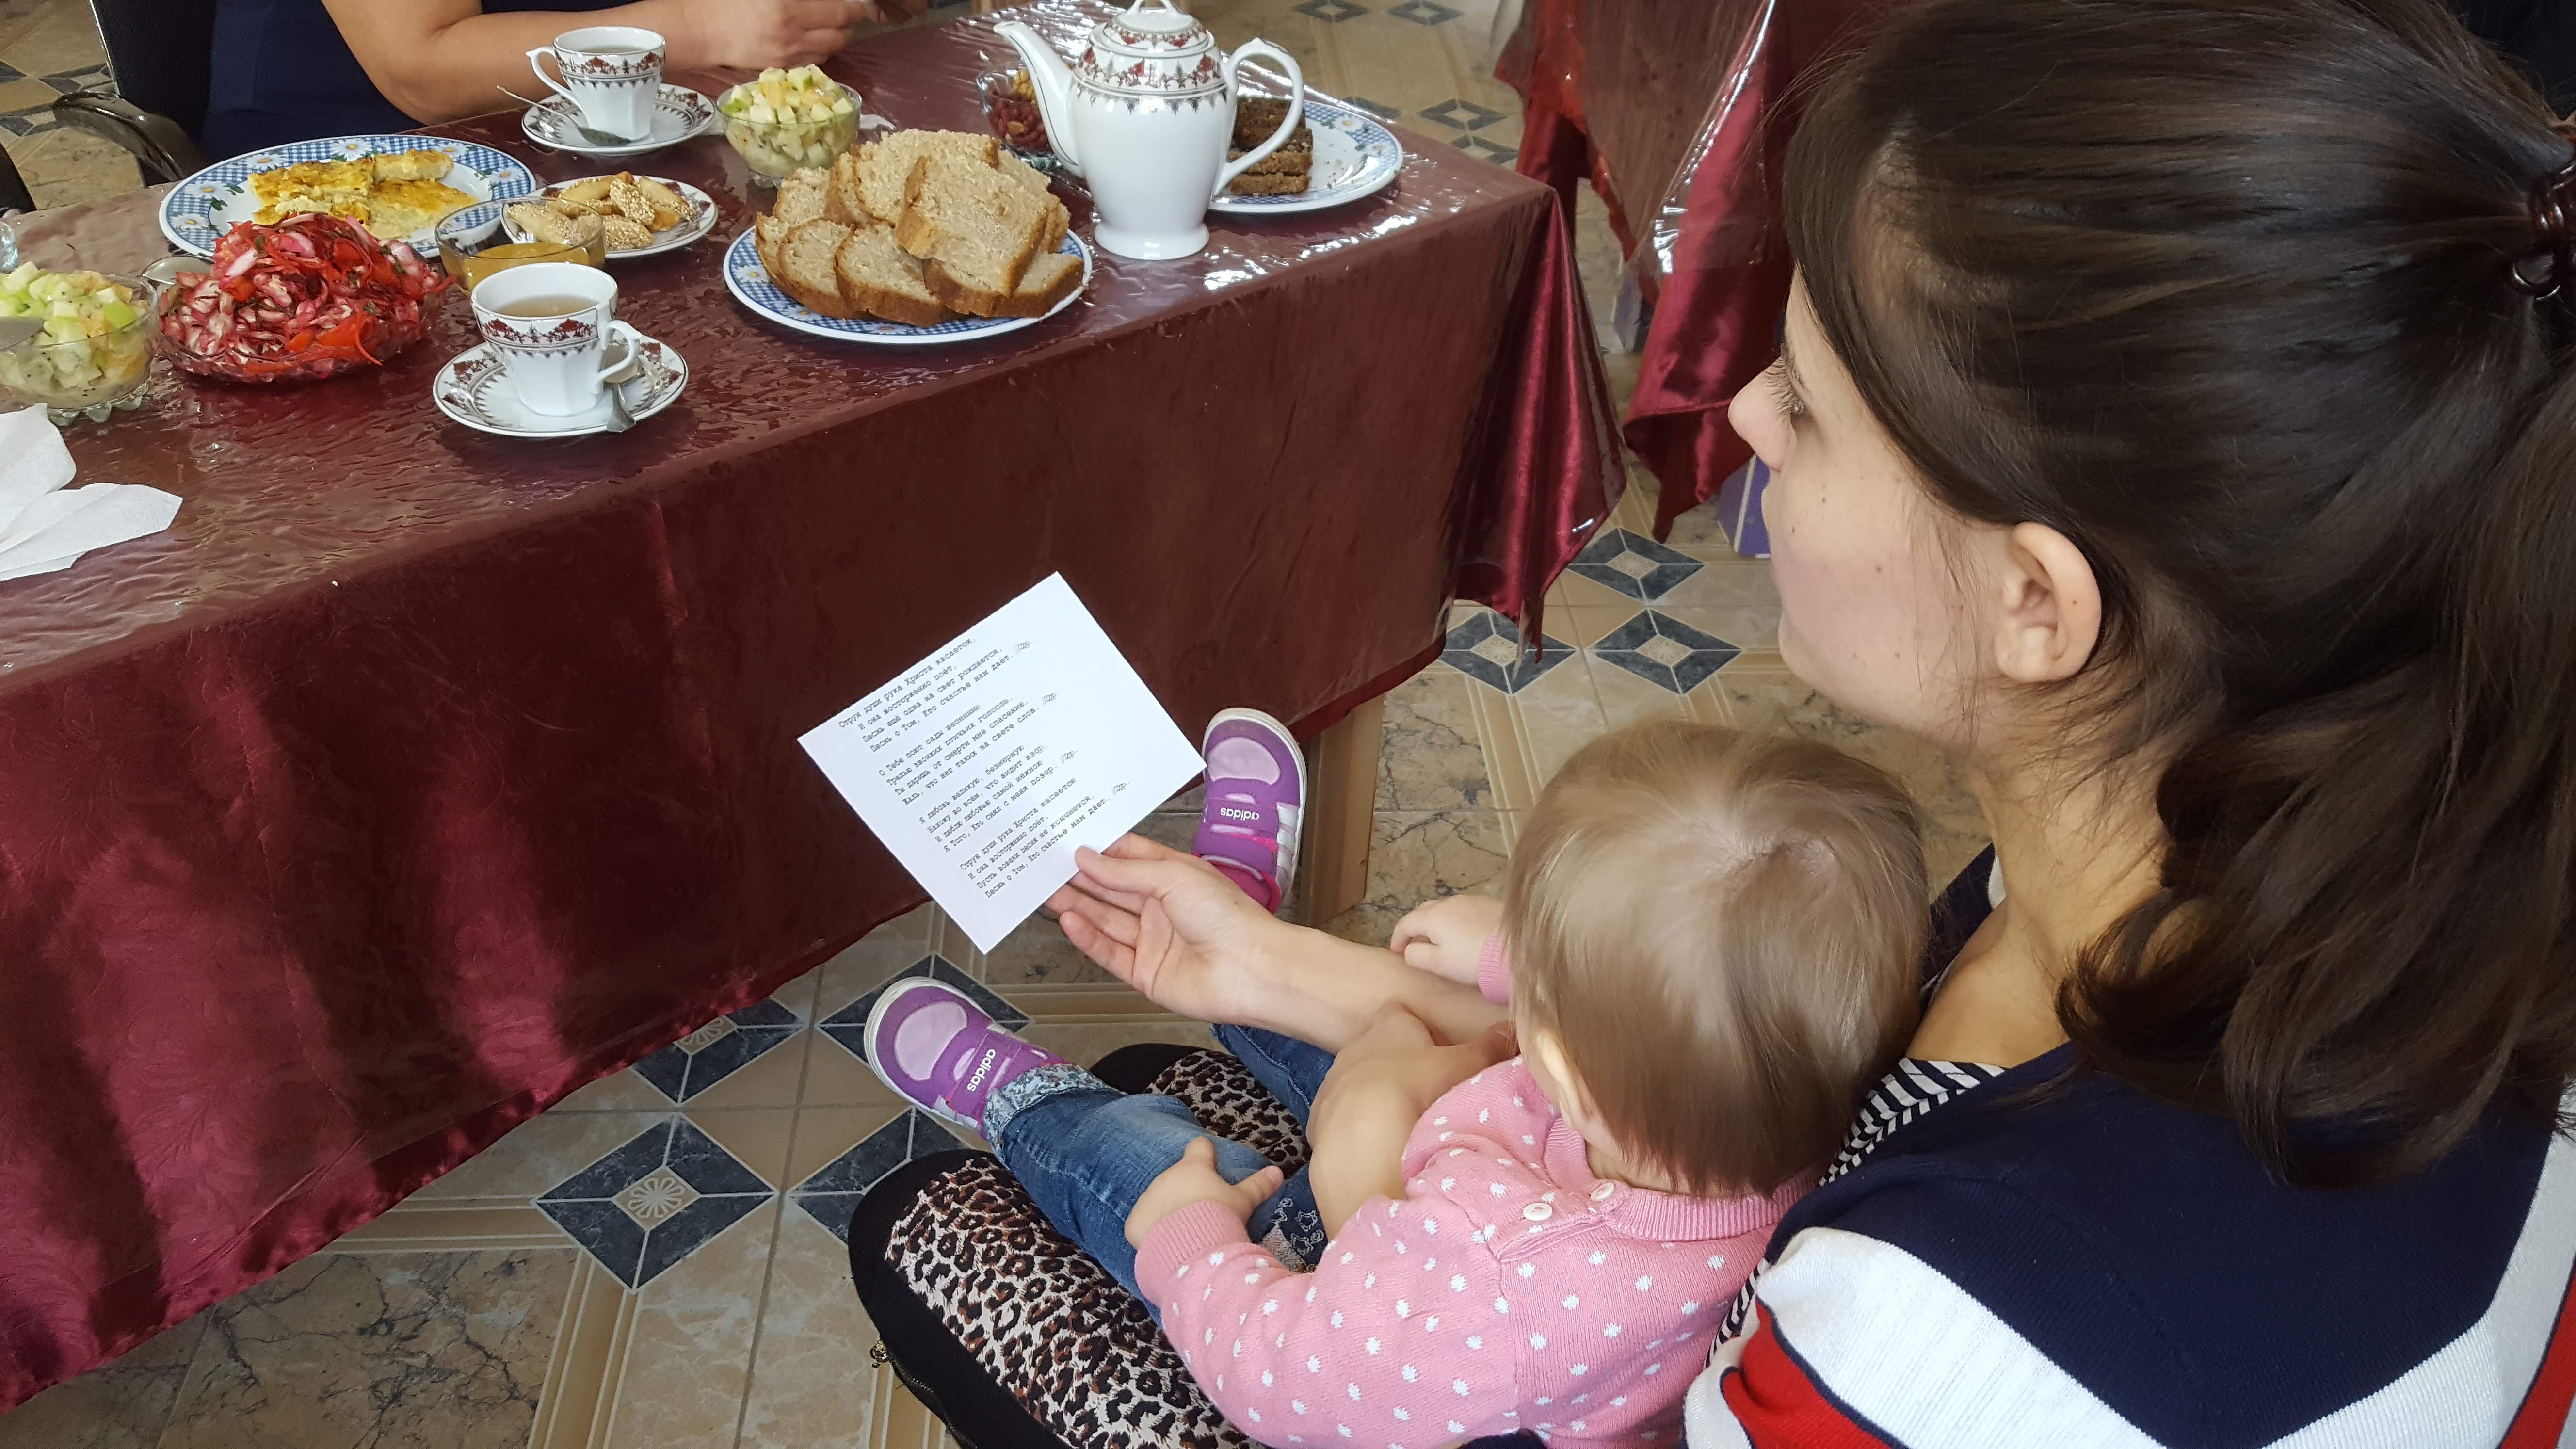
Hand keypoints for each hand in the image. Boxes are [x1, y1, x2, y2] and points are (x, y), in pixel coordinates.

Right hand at [678, 0, 853, 68]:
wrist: (702, 29)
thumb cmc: (729, 1)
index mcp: (788, 7)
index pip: (840, 11)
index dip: (857, 8)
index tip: (862, 5)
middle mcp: (792, 34)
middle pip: (841, 35)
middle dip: (849, 24)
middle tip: (847, 13)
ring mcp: (788, 54)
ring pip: (831, 51)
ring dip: (837, 38)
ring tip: (832, 26)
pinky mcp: (781, 66)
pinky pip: (813, 61)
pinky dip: (821, 50)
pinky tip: (813, 39)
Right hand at [1046, 835, 1289, 1026]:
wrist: (1251, 969)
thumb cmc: (1227, 916)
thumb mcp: (1172, 876)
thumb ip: (1124, 872)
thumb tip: (1087, 857)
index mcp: (1174, 877)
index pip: (1128, 858)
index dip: (1098, 850)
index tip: (1067, 841)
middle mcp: (1162, 908)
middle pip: (1112, 890)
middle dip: (1080, 878)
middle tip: (1045, 867)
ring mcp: (1153, 941)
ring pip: (1106, 920)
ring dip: (1077, 905)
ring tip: (1046, 891)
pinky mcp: (1145, 973)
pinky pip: (1109, 953)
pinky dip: (1088, 937)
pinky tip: (1069, 921)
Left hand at [1126, 1137, 1284, 1247]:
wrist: (1190, 1250)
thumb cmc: (1219, 1218)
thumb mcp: (1243, 1202)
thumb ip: (1258, 1185)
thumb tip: (1277, 1171)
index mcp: (1194, 1168)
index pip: (1199, 1147)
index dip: (1205, 1155)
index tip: (1211, 1164)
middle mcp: (1167, 1177)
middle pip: (1177, 1178)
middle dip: (1187, 1191)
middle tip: (1202, 1212)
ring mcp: (1148, 1198)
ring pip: (1158, 1199)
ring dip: (1168, 1210)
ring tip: (1184, 1232)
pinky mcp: (1134, 1222)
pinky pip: (1142, 1223)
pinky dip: (1151, 1231)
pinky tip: (1165, 1244)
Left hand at [1305, 1005, 1516, 1230]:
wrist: (1361, 1138)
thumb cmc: (1417, 1089)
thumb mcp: (1463, 1067)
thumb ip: (1489, 1047)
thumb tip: (1514, 1027)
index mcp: (1390, 1027)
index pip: (1402, 1013)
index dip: (1421, 1031)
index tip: (1440, 1054)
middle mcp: (1356, 1047)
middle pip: (1379, 1048)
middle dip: (1398, 1065)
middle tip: (1427, 1092)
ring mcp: (1333, 1082)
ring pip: (1357, 1082)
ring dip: (1375, 1096)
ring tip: (1401, 1123)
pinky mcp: (1319, 1117)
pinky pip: (1340, 1116)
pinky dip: (1356, 1127)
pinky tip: (1375, 1146)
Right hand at [1388, 893, 1504, 987]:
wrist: (1517, 949)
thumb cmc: (1472, 960)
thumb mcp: (1439, 964)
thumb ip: (1417, 955)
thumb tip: (1409, 949)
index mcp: (1433, 916)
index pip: (1406, 922)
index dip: (1397, 937)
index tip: (1396, 951)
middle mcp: (1450, 902)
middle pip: (1425, 910)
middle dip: (1416, 926)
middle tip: (1415, 942)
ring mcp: (1472, 900)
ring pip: (1446, 908)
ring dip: (1437, 921)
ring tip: (1440, 937)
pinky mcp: (1490, 904)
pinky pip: (1465, 909)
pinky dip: (1457, 919)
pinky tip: (1465, 932)